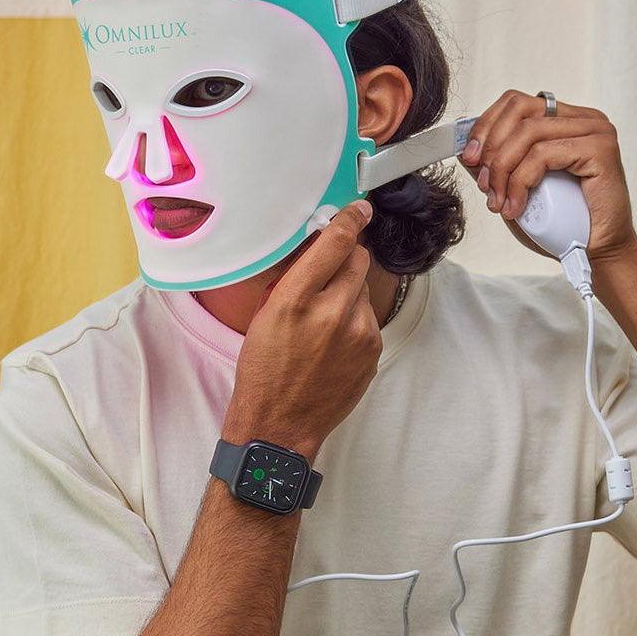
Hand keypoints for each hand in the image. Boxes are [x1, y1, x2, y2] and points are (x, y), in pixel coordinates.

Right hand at [223, 200, 380, 461]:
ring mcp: (359, 335)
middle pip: (358, 260)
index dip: (349, 219)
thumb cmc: (263, 372)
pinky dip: (354, 321)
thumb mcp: (265, 316)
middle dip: (345, 259)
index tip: (358, 209)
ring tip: (322, 320)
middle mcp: (332, 313)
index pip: (335, 243)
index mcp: (296, 300)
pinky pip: (369, 319)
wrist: (279, 426)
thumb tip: (317, 246)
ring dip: (348, 294)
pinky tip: (332, 342)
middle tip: (327, 273)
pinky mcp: (373, 352)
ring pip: (364, 290)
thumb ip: (294, 278)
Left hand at [458, 89, 636, 264]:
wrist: (596, 252)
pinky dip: (520, 182)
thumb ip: (498, 165)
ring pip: (528, 133)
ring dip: (503, 170)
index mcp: (565, 120)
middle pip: (519, 110)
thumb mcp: (518, 188)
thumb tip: (466, 151)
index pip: (516, 103)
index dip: (485, 126)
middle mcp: (583, 119)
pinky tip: (516, 207)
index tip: (470, 157)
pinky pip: (543, 154)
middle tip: (484, 184)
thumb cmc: (561, 224)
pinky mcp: (600, 149)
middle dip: (491, 147)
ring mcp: (595, 131)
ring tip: (499, 202)